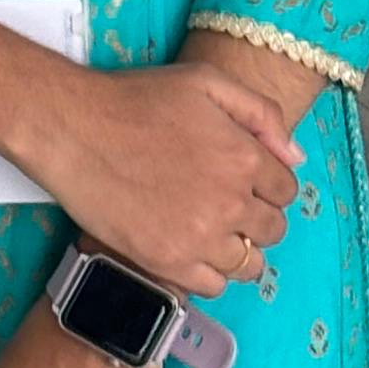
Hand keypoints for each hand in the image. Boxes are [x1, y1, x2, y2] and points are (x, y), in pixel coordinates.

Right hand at [27, 59, 302, 295]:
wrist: (75, 130)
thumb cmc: (138, 99)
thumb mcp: (206, 81)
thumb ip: (261, 113)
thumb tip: (294, 157)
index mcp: (244, 156)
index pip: (286, 190)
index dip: (269, 184)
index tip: (246, 180)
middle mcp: (230, 202)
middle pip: (272, 229)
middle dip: (257, 216)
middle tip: (226, 202)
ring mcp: (199, 237)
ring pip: (249, 264)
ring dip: (238, 247)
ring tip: (211, 228)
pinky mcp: (167, 263)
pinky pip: (213, 286)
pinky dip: (209, 271)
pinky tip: (190, 246)